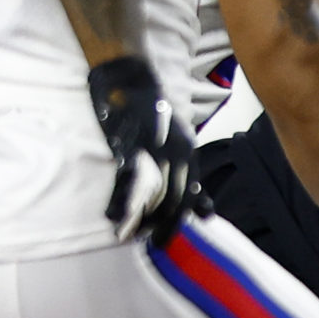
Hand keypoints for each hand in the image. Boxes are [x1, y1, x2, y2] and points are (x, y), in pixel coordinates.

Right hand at [88, 57, 196, 245]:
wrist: (136, 76)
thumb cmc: (159, 117)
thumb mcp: (181, 147)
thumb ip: (191, 180)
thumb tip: (206, 214)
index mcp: (189, 152)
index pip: (188, 195)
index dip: (175, 221)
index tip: (161, 241)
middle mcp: (176, 150)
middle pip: (171, 197)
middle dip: (157, 222)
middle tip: (142, 239)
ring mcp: (152, 145)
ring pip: (150, 190)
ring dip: (138, 216)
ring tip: (124, 232)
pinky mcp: (128, 140)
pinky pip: (126, 176)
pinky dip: (119, 199)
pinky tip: (112, 214)